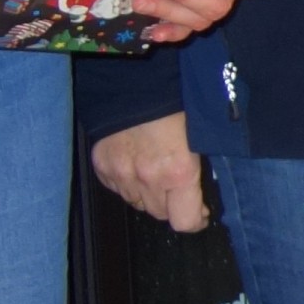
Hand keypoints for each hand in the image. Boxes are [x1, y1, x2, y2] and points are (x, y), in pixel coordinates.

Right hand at [91, 113, 212, 232]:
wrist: (134, 83)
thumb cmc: (174, 106)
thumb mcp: (198, 137)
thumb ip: (197, 170)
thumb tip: (200, 199)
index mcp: (178, 171)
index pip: (184, 221)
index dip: (195, 221)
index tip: (200, 214)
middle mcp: (147, 178)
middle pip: (160, 214)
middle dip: (173, 206)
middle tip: (179, 189)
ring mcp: (121, 174)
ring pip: (138, 203)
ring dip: (149, 196)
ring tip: (156, 173)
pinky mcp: (102, 166)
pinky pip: (118, 189)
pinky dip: (128, 183)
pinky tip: (135, 164)